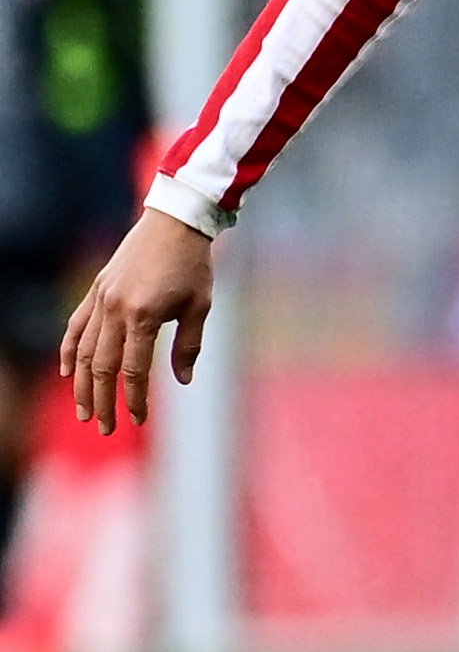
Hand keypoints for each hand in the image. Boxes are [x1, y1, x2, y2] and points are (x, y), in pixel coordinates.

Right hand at [59, 208, 215, 434]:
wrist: (174, 223)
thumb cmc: (193, 266)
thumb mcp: (199, 307)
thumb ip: (187, 346)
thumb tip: (182, 381)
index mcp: (142, 316)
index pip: (133, 369)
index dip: (134, 398)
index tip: (138, 419)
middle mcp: (114, 309)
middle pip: (100, 366)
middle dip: (102, 400)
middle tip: (104, 427)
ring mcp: (100, 299)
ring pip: (81, 350)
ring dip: (80, 384)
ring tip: (84, 411)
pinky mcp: (95, 290)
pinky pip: (75, 326)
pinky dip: (67, 351)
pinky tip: (66, 373)